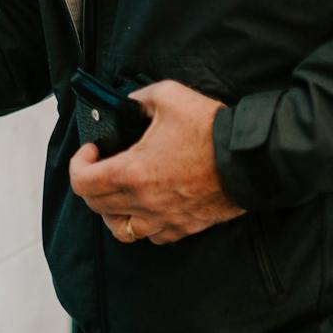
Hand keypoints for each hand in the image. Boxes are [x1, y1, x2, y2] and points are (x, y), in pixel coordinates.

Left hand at [69, 80, 244, 245]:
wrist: (254, 159)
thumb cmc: (213, 130)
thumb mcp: (168, 96)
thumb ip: (138, 99)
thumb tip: (127, 104)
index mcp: (133, 172)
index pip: (82, 182)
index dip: (78, 163)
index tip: (92, 150)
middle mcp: (144, 202)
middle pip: (96, 206)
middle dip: (91, 183)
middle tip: (101, 166)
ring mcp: (165, 218)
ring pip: (121, 230)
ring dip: (112, 211)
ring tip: (119, 191)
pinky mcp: (185, 227)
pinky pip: (152, 236)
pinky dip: (142, 224)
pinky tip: (147, 205)